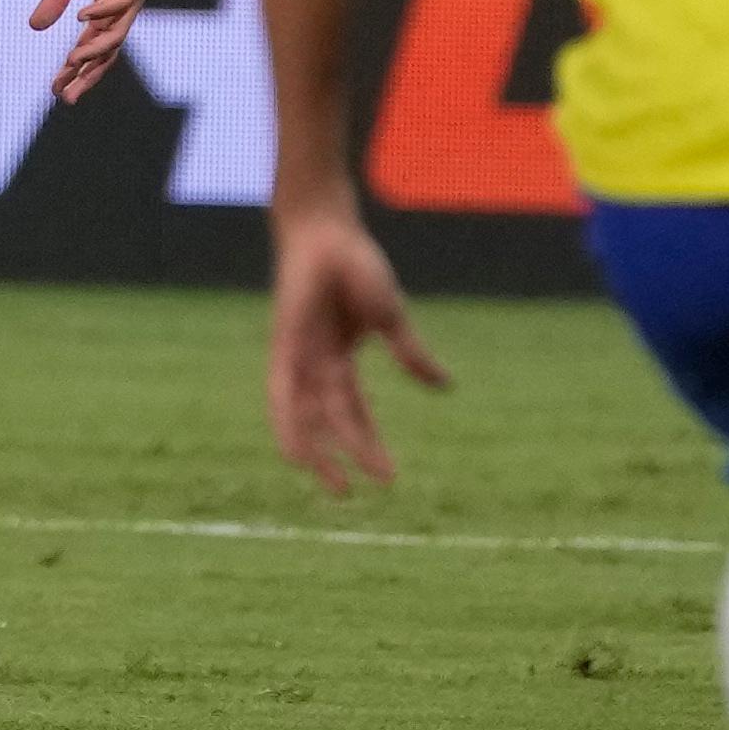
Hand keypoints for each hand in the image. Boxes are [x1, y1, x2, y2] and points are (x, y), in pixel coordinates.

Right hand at [28, 0, 165, 99]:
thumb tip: (34, 27)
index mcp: (105, 12)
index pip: (89, 49)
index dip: (74, 70)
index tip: (55, 90)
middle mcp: (121, 11)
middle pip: (107, 52)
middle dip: (87, 74)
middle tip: (69, 96)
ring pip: (117, 32)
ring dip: (95, 48)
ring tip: (73, 60)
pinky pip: (122, 1)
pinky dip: (102, 11)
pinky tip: (83, 18)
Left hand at [264, 189, 451, 491]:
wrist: (326, 233)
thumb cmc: (357, 266)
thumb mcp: (391, 318)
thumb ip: (412, 355)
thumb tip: (446, 387)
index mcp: (339, 360)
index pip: (355, 413)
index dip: (370, 445)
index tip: (391, 477)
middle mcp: (314, 367)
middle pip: (328, 424)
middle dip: (343, 459)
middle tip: (353, 496)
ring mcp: (297, 360)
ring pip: (302, 421)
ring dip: (314, 456)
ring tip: (333, 488)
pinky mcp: (284, 350)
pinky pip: (281, 398)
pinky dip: (290, 427)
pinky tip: (298, 453)